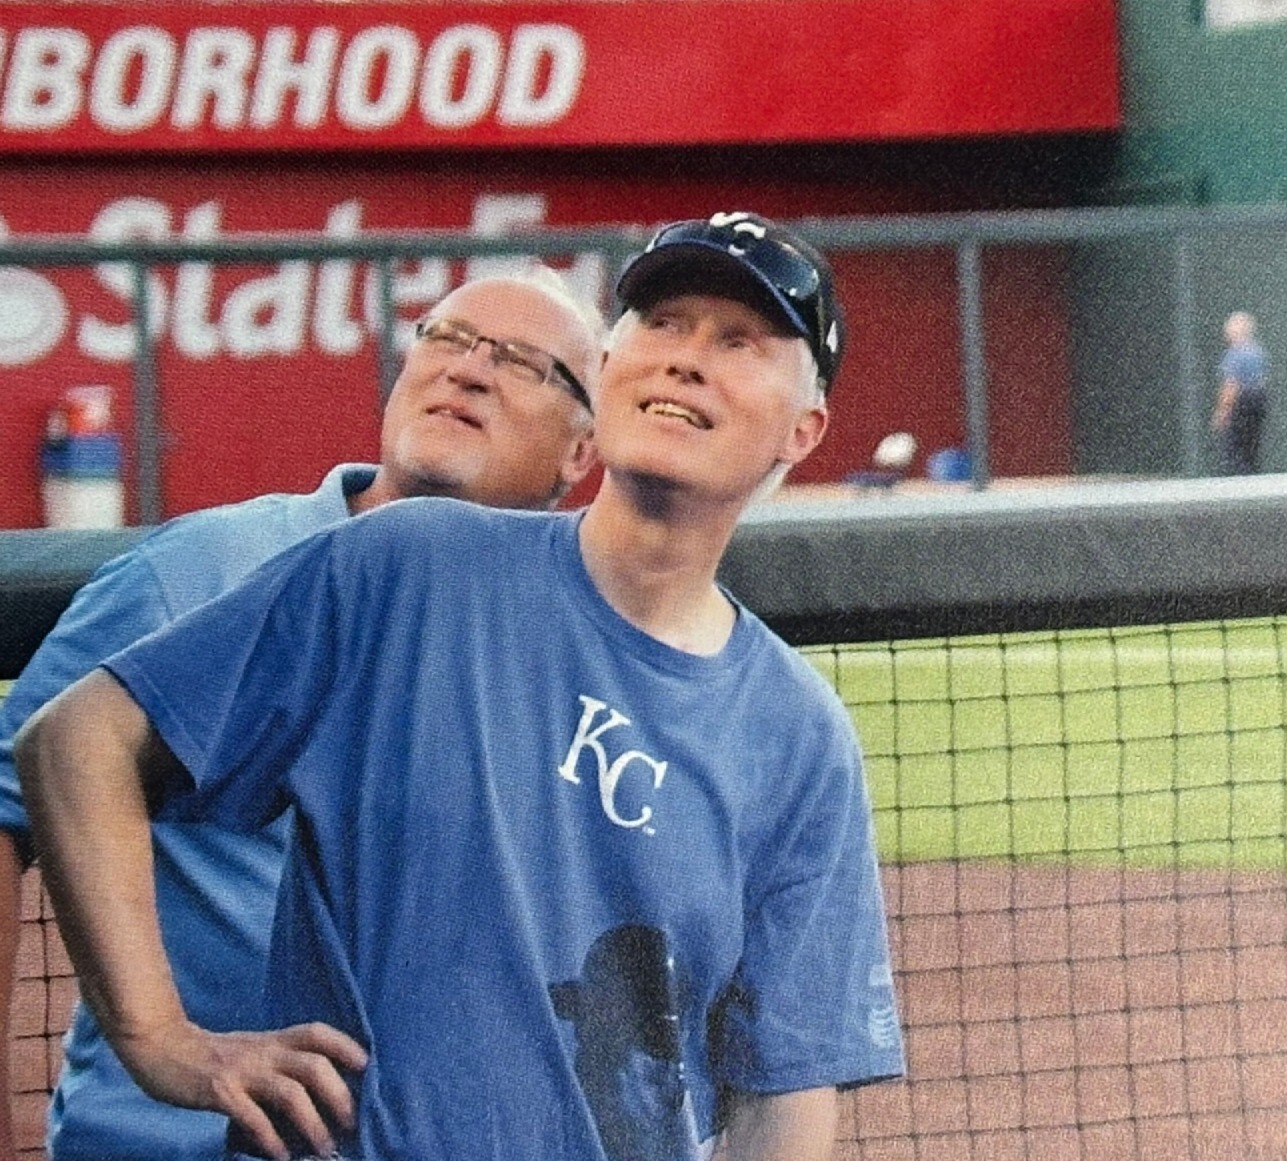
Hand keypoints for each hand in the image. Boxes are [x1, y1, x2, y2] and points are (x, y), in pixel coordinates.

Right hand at [119, 1019, 368, 1160]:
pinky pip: (252, 1116)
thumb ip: (279, 1063)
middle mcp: (263, 1051)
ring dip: (312, 1122)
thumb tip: (316, 1092)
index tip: (368, 1066)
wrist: (161, 1047)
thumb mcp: (253, 1050)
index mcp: (273, 1040)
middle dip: (340, 1094)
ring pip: (290, 1091)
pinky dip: (271, 1137)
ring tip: (324, 1148)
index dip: (346, 1045)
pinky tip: (281, 1156)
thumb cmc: (213, 1057)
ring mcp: (242, 1071)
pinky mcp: (219, 1092)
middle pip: (314, 1064)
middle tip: (354, 1123)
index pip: (318, 1033)